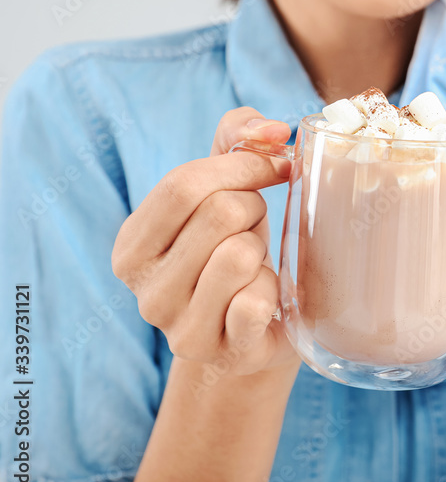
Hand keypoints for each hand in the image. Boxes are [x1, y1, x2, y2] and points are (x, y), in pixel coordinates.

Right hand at [112, 108, 297, 375]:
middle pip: (219, 212)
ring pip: (239, 254)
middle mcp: (145, 290)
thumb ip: (240, 137)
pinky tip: (265, 300)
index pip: (184, 183)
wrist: (259, 327)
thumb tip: (272, 129)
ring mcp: (179, 327)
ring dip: (262, 250)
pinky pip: (255, 302)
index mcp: (133, 245)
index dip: (242, 165)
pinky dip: (272, 291)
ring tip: (255, 265)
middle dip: (254, 208)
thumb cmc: (240, 244)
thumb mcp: (230, 185)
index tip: (277, 165)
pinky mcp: (220, 352)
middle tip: (255, 228)